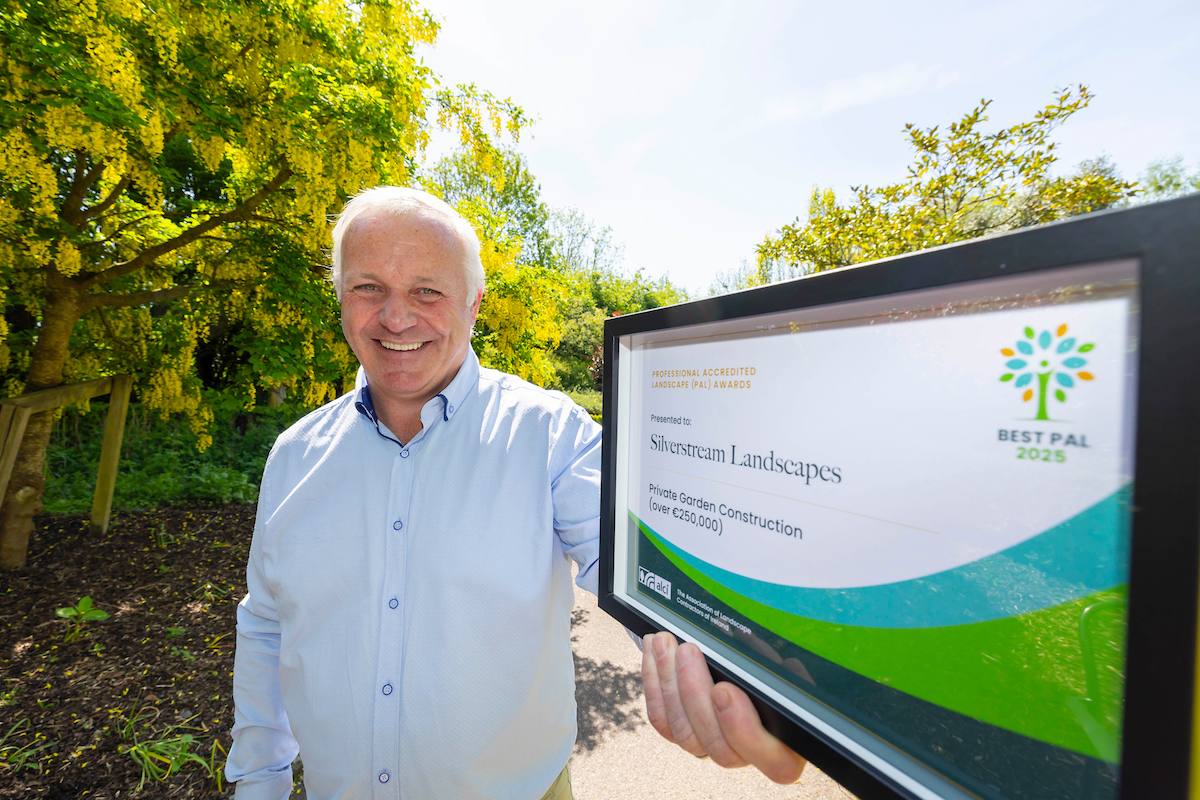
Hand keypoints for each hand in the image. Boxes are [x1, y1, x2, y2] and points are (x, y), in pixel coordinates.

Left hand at [641, 631, 805, 783]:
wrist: (740, 665)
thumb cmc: (769, 667)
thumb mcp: (778, 663)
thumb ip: (770, 667)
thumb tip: (749, 652)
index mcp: (784, 747)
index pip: (774, 762)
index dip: (744, 729)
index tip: (724, 690)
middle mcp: (746, 756)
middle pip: (718, 746)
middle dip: (696, 693)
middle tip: (688, 650)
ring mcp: (710, 748)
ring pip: (685, 734)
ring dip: (670, 682)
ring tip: (666, 643)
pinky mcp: (682, 736)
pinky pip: (663, 721)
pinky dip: (654, 684)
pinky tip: (653, 652)